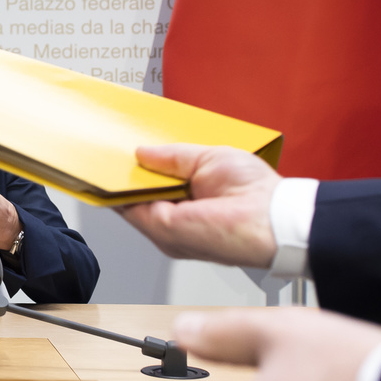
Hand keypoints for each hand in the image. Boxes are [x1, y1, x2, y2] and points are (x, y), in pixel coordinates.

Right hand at [117, 144, 281, 267]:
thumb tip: (143, 152)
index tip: (124, 152)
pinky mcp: (161, 228)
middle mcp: (175, 218)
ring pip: (128, 201)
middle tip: (113, 152)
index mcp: (189, 200)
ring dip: (119, 179)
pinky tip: (115, 170)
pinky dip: (119, 189)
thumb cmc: (256, 193)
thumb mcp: (208, 158)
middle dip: (126, 173)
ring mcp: (166, 226)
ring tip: (111, 157)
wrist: (269, 219)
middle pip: (138, 195)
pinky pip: (127, 207)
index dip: (139, 169)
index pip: (154, 185)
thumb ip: (173, 157)